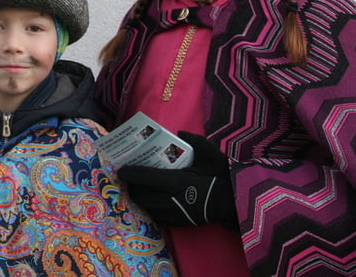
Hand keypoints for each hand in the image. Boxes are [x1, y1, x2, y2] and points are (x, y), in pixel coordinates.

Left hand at [117, 131, 237, 228]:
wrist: (235, 204)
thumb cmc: (222, 177)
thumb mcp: (211, 154)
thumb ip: (194, 141)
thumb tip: (179, 132)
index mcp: (178, 181)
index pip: (146, 178)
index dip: (130, 174)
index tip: (120, 170)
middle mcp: (172, 199)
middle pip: (141, 195)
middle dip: (131, 187)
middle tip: (128, 178)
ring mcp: (175, 214)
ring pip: (147, 207)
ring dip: (139, 198)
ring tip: (136, 188)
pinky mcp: (179, 223)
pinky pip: (157, 216)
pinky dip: (150, 208)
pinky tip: (150, 200)